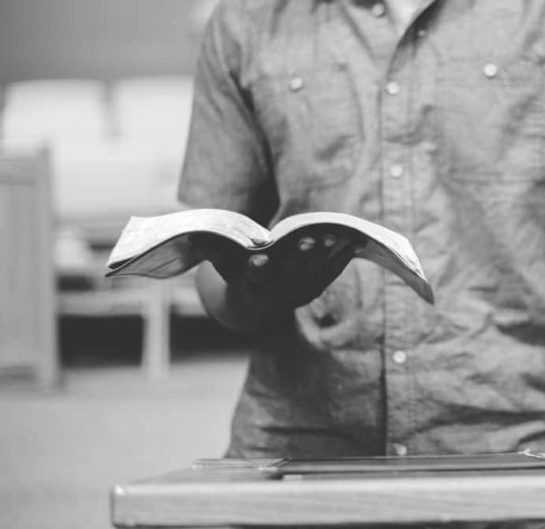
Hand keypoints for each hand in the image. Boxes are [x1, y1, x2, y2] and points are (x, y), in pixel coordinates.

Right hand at [192, 226, 361, 313]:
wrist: (252, 308)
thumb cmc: (233, 273)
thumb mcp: (220, 264)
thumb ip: (212, 250)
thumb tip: (193, 236)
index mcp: (248, 290)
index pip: (252, 281)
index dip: (256, 270)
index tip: (259, 258)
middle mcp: (273, 297)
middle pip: (288, 276)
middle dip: (299, 257)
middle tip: (309, 238)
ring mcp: (295, 296)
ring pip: (312, 277)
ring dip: (324, 257)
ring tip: (335, 235)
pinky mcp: (312, 291)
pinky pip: (328, 276)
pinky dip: (339, 260)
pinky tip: (351, 242)